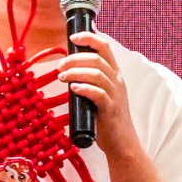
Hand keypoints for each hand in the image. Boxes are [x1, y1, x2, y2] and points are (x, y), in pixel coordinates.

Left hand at [57, 32, 140, 159]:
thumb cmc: (106, 117)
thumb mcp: (99, 93)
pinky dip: (85, 88)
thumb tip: (66, 69)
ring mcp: (115, 95)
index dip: (89, 38)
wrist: (122, 142)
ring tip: (62, 77)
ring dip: (76, 72)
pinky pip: (99, 93)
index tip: (72, 38)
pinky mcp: (111, 109)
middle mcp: (117, 81)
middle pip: (97, 59)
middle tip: (60, 66)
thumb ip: (88, 80)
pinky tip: (74, 89)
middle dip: (74, 59)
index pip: (104, 47)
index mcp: (114, 74)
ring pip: (97, 74)